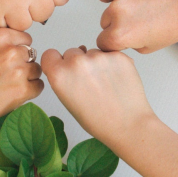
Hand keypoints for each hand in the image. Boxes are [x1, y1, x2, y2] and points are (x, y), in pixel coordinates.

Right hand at [0, 28, 43, 126]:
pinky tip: (15, 92)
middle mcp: (11, 51)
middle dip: (24, 64)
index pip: (26, 39)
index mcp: (1, 37)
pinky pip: (38, 86)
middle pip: (32, 55)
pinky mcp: (22, 90)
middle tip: (9, 74)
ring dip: (28, 77)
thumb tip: (15, 43)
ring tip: (11, 84)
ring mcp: (18, 71)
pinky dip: (30, 90)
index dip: (20, 50)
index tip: (12, 59)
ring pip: (37, 70)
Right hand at [41, 47, 155, 144]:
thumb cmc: (98, 120)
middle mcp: (77, 62)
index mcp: (60, 75)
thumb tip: (68, 63)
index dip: (57, 62)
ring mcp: (98, 56)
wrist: (128, 124)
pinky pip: (109, 53)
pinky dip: (112, 63)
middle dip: (77, 63)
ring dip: (96, 63)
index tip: (64, 69)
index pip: (50, 54)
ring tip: (105, 84)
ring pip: (92, 52)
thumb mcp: (68, 102)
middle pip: (71, 52)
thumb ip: (63, 79)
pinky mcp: (118, 55)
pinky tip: (116, 80)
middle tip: (89, 82)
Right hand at [97, 0, 177, 52]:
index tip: (121, 38)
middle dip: (117, 22)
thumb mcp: (149, 47)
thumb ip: (127, 43)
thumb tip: (117, 37)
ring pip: (113, 2)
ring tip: (146, 6)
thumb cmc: (177, 23)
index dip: (113, 42)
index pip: (102, 41)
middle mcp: (117, 12)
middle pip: (105, 20)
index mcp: (120, 34)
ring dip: (124, 5)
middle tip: (139, 21)